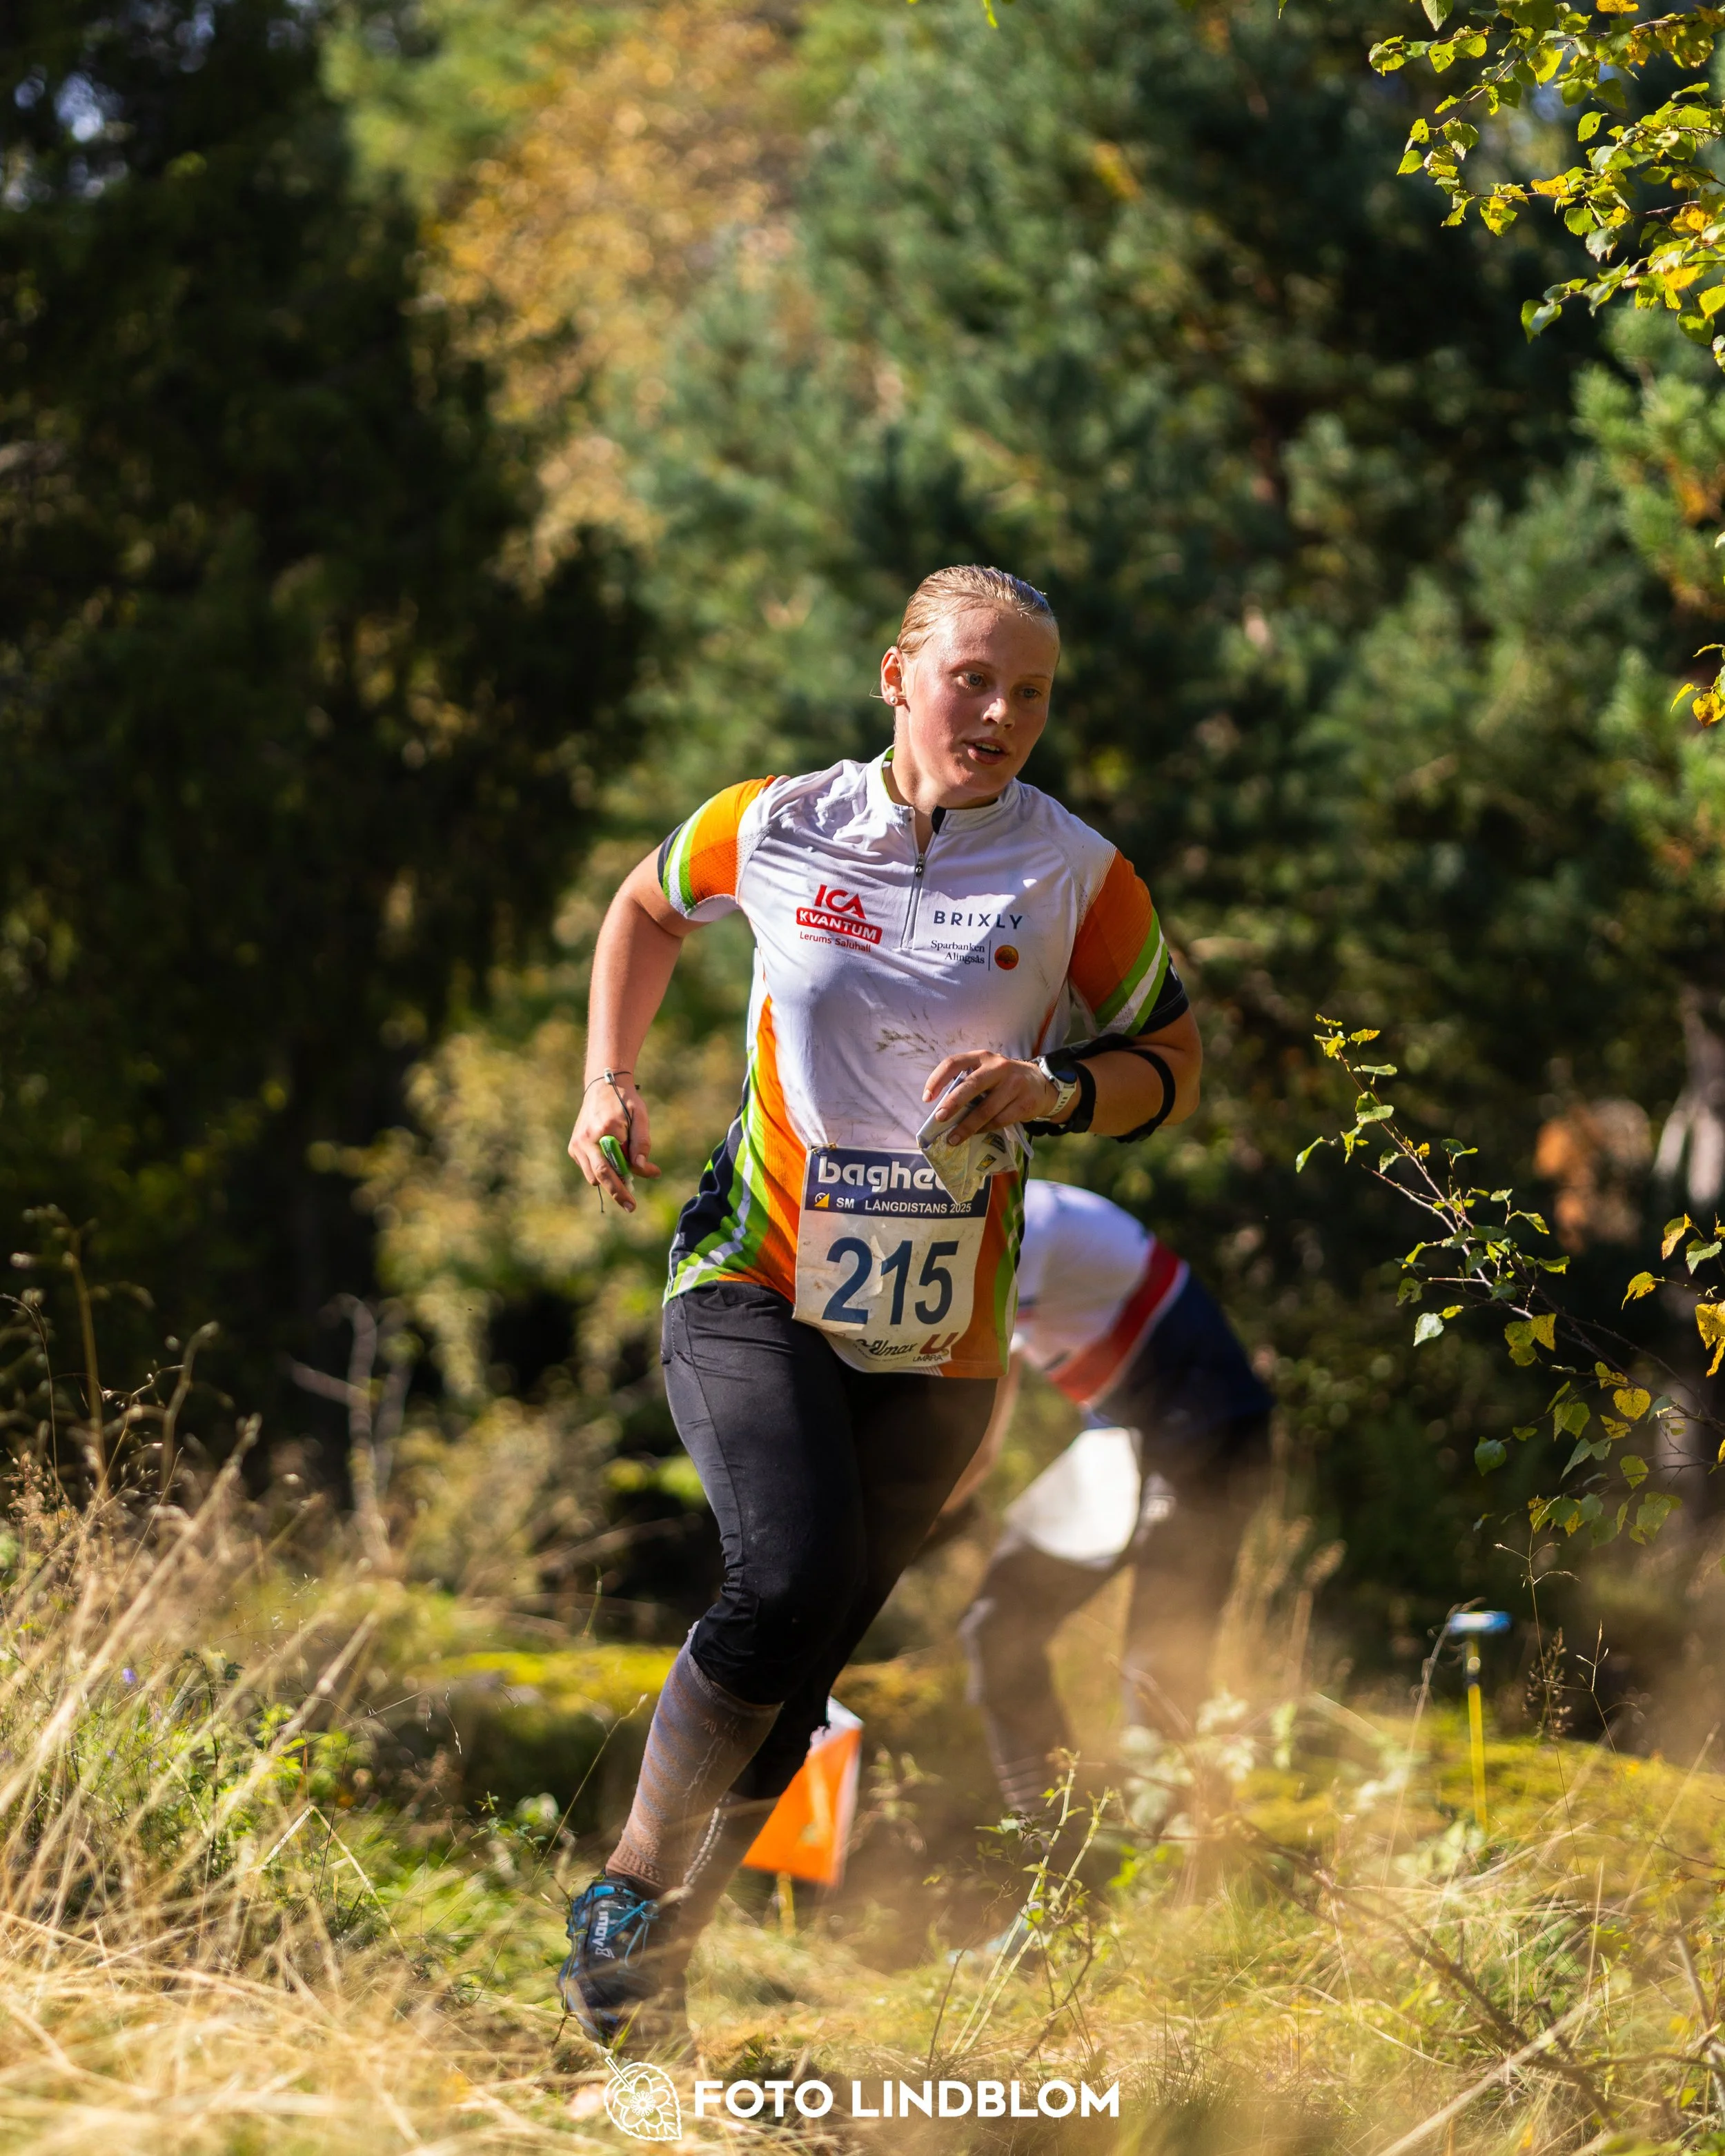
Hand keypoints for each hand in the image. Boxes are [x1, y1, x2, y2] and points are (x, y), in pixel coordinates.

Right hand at [569, 1071, 661, 1212]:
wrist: (602, 1086)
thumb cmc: (625, 1102)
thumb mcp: (641, 1117)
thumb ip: (642, 1143)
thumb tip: (642, 1169)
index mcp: (603, 1131)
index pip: (612, 1168)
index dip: (622, 1188)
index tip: (632, 1205)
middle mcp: (585, 1140)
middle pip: (599, 1177)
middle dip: (616, 1192)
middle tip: (631, 1205)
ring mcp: (576, 1145)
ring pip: (593, 1176)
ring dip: (610, 1177)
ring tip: (625, 1166)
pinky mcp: (573, 1147)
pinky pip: (588, 1169)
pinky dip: (602, 1169)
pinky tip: (611, 1156)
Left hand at [921, 1050, 1061, 1142]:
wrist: (1040, 1083)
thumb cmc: (1003, 1080)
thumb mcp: (986, 1072)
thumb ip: (968, 1082)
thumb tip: (943, 1110)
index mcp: (982, 1057)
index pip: (954, 1062)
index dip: (937, 1079)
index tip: (927, 1098)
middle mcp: (998, 1067)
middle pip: (971, 1085)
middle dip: (953, 1103)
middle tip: (939, 1119)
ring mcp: (1014, 1084)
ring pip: (986, 1109)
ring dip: (967, 1126)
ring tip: (953, 1139)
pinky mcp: (1025, 1103)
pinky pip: (1000, 1120)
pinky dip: (985, 1130)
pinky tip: (975, 1135)